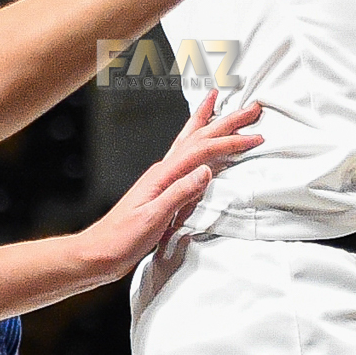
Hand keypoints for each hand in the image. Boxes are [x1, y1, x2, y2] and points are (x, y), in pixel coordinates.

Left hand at [78, 93, 264, 278]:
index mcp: (163, 174)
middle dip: (225, 121)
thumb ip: (179, 194)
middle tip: (250, 109)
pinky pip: (184, 155)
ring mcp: (161, 178)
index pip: (202, 151)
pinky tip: (198, 141)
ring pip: (189, 140)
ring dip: (207, 121)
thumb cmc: (123, 238)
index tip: (255, 138)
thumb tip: (206, 170)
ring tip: (216, 102)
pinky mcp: (161, 189)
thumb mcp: (153, 218)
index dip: (230, 143)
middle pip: (198, 137)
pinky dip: (196, 141)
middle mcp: (162, 170)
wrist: (100, 252)